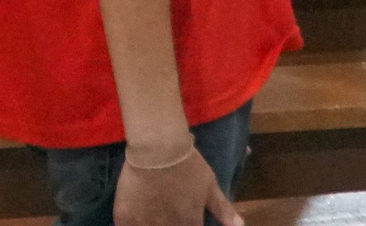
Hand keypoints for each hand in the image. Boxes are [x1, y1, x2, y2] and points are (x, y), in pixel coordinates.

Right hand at [114, 145, 240, 225]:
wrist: (158, 147)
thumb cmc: (188, 164)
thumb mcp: (209, 185)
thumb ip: (223, 208)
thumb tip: (240, 225)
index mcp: (190, 224)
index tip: (183, 222)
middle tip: (166, 216)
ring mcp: (145, 224)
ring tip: (151, 217)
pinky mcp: (125, 217)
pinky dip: (129, 224)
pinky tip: (132, 219)